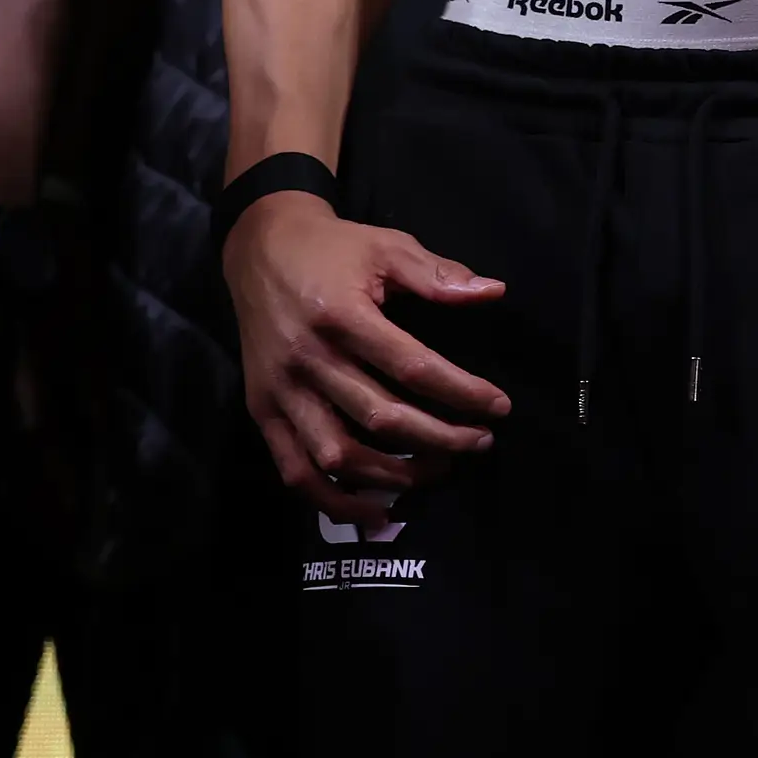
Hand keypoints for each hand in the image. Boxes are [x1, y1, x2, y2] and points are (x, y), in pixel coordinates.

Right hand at [219, 194, 506, 510]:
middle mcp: (308, 361)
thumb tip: (494, 292)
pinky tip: (374, 510)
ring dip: (391, 476)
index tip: (498, 408)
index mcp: (342, 317)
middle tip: (480, 444)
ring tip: (436, 473)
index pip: (411, 367)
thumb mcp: (388, 247)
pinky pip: (294, 469)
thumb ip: (438, 275)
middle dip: (438, 439)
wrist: (259, 247)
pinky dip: (332, 500)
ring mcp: (280, 391)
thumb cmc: (333, 248)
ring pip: (336, 454)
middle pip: (379, 417)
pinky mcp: (261, 410)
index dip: (460, 392)